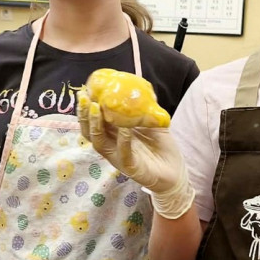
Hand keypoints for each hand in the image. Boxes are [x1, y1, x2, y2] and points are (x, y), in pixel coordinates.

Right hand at [77, 90, 193, 218]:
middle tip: (84, 97)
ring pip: (99, 142)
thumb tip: (140, 87)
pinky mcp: (131, 167)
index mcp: (113, 135)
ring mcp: (119, 158)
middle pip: (90, 131)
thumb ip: (144, 109)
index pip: (94, 121)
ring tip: (95, 108)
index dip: (86, 108)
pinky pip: (123, 153)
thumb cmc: (161, 147)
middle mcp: (112, 146)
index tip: (84, 91)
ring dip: (95, 125)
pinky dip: (123, 140)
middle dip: (84, 114)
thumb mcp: (152, 123)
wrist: (176, 171)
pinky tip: (124, 128)